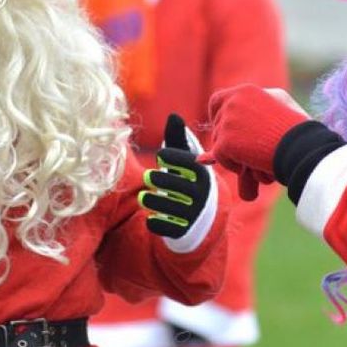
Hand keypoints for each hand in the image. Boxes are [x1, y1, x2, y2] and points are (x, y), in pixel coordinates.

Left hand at [139, 114, 211, 240]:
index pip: (190, 165)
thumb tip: (173, 115)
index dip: (176, 158)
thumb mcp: (187, 161)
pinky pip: (170, 228)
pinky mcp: (185, 231)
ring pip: (174, 208)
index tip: (161, 154)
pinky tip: (150, 218)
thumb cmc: (189, 180)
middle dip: (163, 181)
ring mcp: (194, 215)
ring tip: (143, 197)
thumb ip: (179, 140)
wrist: (203, 217)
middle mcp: (202, 195)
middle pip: (181, 187)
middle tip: (148, 177)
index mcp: (202, 175)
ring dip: (156, 202)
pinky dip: (158, 224)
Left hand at [206, 84, 309, 199]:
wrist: (301, 145)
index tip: (227, 130)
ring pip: (218, 142)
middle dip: (229, 140)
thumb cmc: (296, 131)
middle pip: (217, 125)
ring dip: (234, 153)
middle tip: (251, 148)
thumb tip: (203, 152)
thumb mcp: (272, 116)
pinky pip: (219, 157)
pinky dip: (233, 165)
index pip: (218, 101)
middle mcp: (233, 102)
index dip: (218, 116)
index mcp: (245, 91)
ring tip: (258, 154)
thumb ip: (243, 123)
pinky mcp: (226, 141)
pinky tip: (253, 162)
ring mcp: (228, 121)